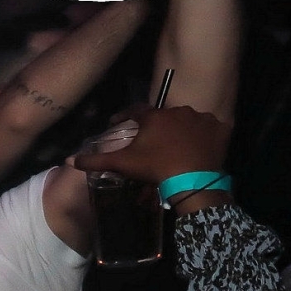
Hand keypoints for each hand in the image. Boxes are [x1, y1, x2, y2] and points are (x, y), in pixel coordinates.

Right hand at [73, 105, 229, 183]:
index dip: (124, 115)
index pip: (135, 111)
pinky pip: (210, 128)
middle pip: (163, 116)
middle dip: (156, 126)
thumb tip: (70, 160)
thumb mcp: (123, 164)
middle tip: (152, 141)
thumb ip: (97, 161)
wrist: (193, 179)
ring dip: (180, 129)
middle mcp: (179, 111)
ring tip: (176, 145)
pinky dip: (204, 135)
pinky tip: (199, 146)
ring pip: (187, 120)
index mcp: (154, 116)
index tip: (117, 121)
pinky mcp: (221, 128)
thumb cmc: (156, 167)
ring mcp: (202, 118)